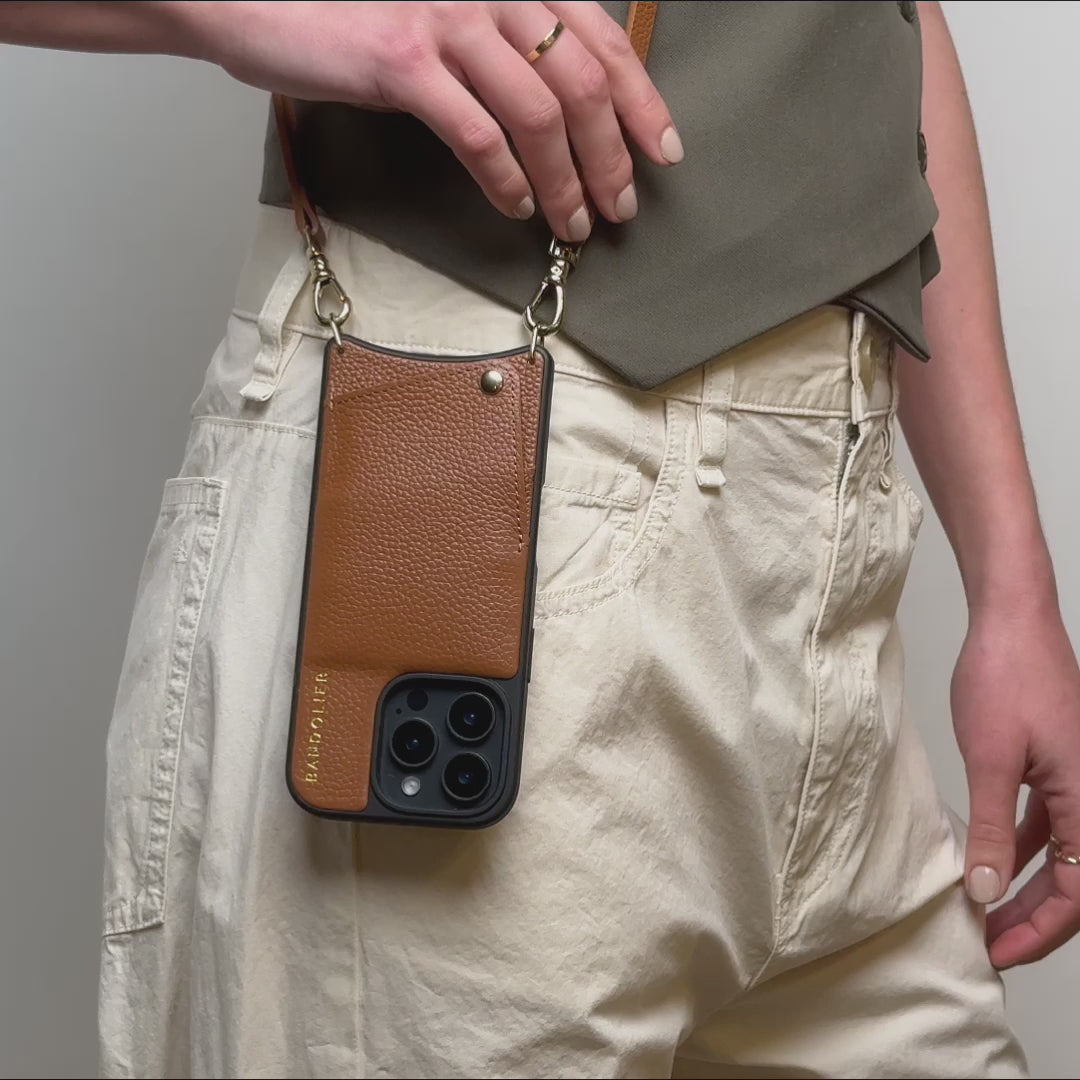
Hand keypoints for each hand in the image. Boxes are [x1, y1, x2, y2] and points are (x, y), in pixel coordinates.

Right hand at [180, 1, 680, 241]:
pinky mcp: (403, 62)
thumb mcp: (444, 14)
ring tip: (575, 223)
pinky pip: (478, 135)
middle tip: (620, 206)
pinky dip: (506, 181)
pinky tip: (517, 207)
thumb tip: (555, 110)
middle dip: (612, 155)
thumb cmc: (352, 9)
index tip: (661, 152)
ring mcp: (446, 20)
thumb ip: (501, 45)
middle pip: (583, 82)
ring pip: (540, 114)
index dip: (642, 100)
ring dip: (567, 182)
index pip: (601, 38)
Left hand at [952, 600, 1079, 966]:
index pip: (1078, 895)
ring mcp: (1078, 780)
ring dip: (1028, 885)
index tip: (997, 951)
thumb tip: (986, 891)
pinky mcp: (1058, 764)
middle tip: (989, 941)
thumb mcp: (990, 760)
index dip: (1038, 931)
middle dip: (1033, 917)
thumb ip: (993, 830)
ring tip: (988, 910)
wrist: (1013, 619)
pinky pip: (1050, 822)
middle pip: (1075, 881)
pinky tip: (996, 860)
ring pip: (1062, 854)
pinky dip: (1026, 847)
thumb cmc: (1006, 678)